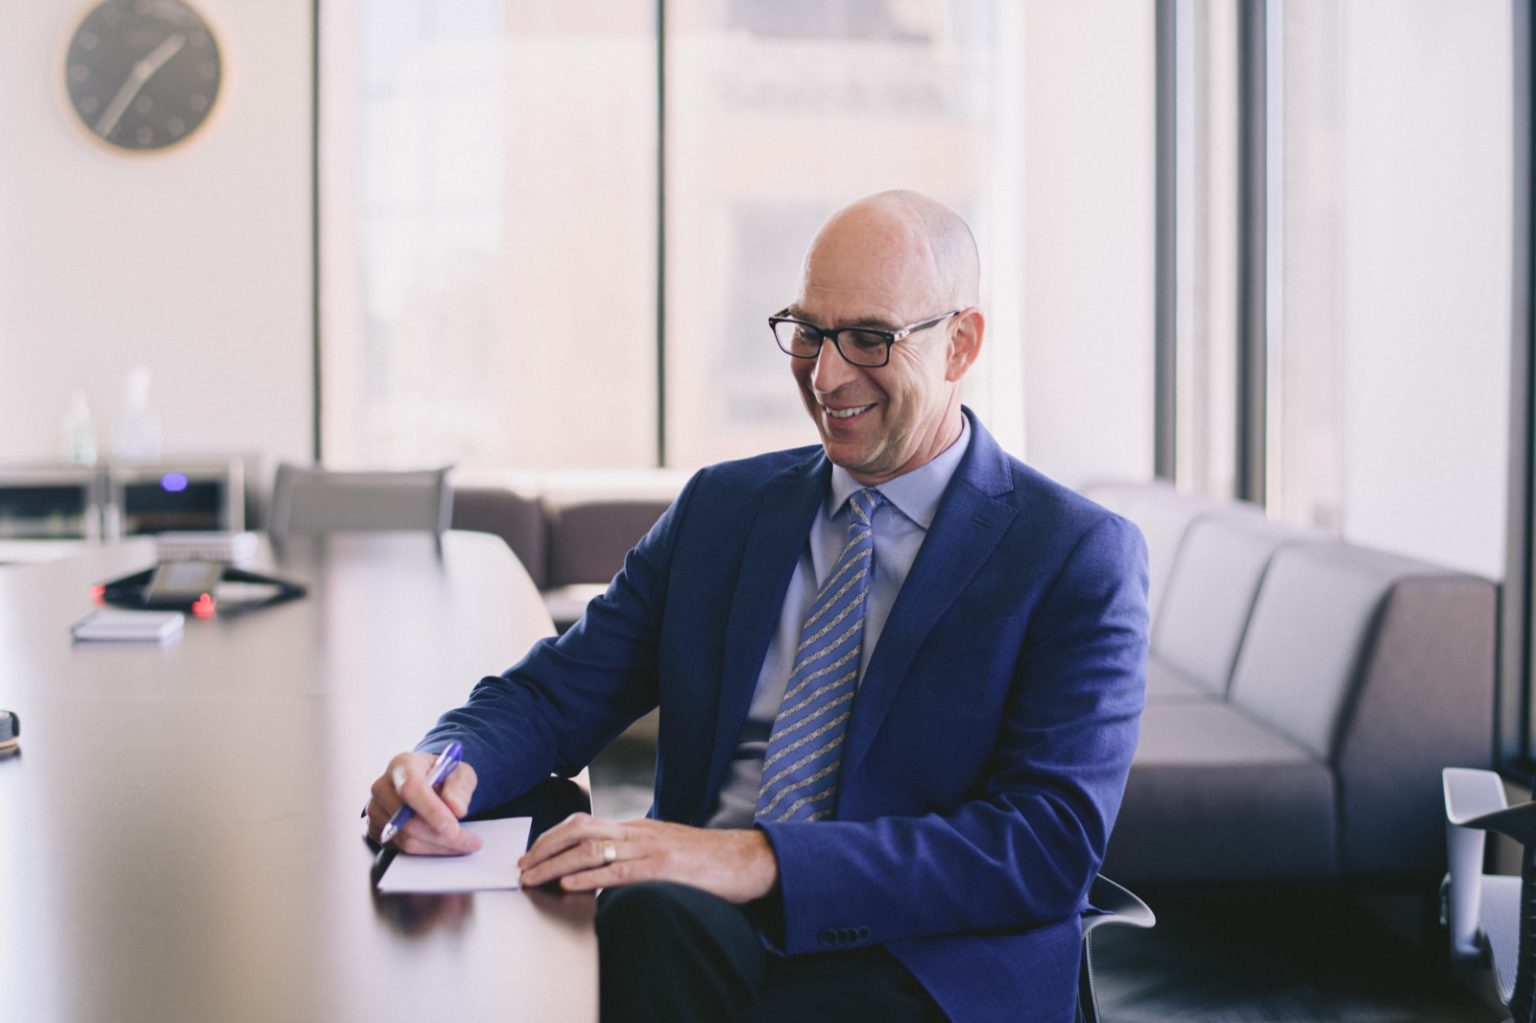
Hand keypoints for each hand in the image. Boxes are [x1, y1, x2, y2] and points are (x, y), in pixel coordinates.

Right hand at [365, 751, 481, 854]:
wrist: (428, 782)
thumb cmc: (442, 775)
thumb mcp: (460, 772)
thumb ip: (460, 786)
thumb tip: (456, 808)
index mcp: (403, 765)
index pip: (412, 789)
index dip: (432, 811)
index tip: (453, 827)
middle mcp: (382, 787)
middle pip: (407, 820)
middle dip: (442, 836)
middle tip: (471, 841)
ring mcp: (376, 810)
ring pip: (406, 839)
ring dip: (438, 846)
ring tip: (464, 844)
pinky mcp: (377, 830)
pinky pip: (402, 849)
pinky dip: (428, 850)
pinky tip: (446, 844)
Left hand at [518, 813, 778, 903]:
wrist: (746, 858)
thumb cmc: (707, 858)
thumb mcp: (664, 848)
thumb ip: (635, 852)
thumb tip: (604, 866)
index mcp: (636, 827)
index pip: (583, 823)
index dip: (551, 837)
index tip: (531, 854)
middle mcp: (638, 832)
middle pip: (579, 829)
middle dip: (544, 848)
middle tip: (523, 867)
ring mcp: (650, 848)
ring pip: (592, 848)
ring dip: (556, 865)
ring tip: (535, 878)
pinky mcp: (663, 868)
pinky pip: (619, 870)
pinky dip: (590, 878)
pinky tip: (571, 885)